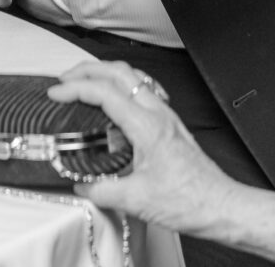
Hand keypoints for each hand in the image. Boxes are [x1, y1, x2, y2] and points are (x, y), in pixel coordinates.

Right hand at [46, 61, 238, 234]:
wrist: (218, 205)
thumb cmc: (190, 199)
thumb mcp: (135, 200)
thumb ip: (102, 190)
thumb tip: (82, 184)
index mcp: (147, 126)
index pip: (105, 92)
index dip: (76, 88)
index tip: (56, 93)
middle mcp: (159, 114)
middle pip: (120, 72)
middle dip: (88, 69)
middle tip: (65, 78)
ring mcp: (167, 117)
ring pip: (134, 77)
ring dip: (106, 74)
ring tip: (85, 82)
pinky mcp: (171, 125)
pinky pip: (145, 91)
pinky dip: (123, 87)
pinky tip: (118, 100)